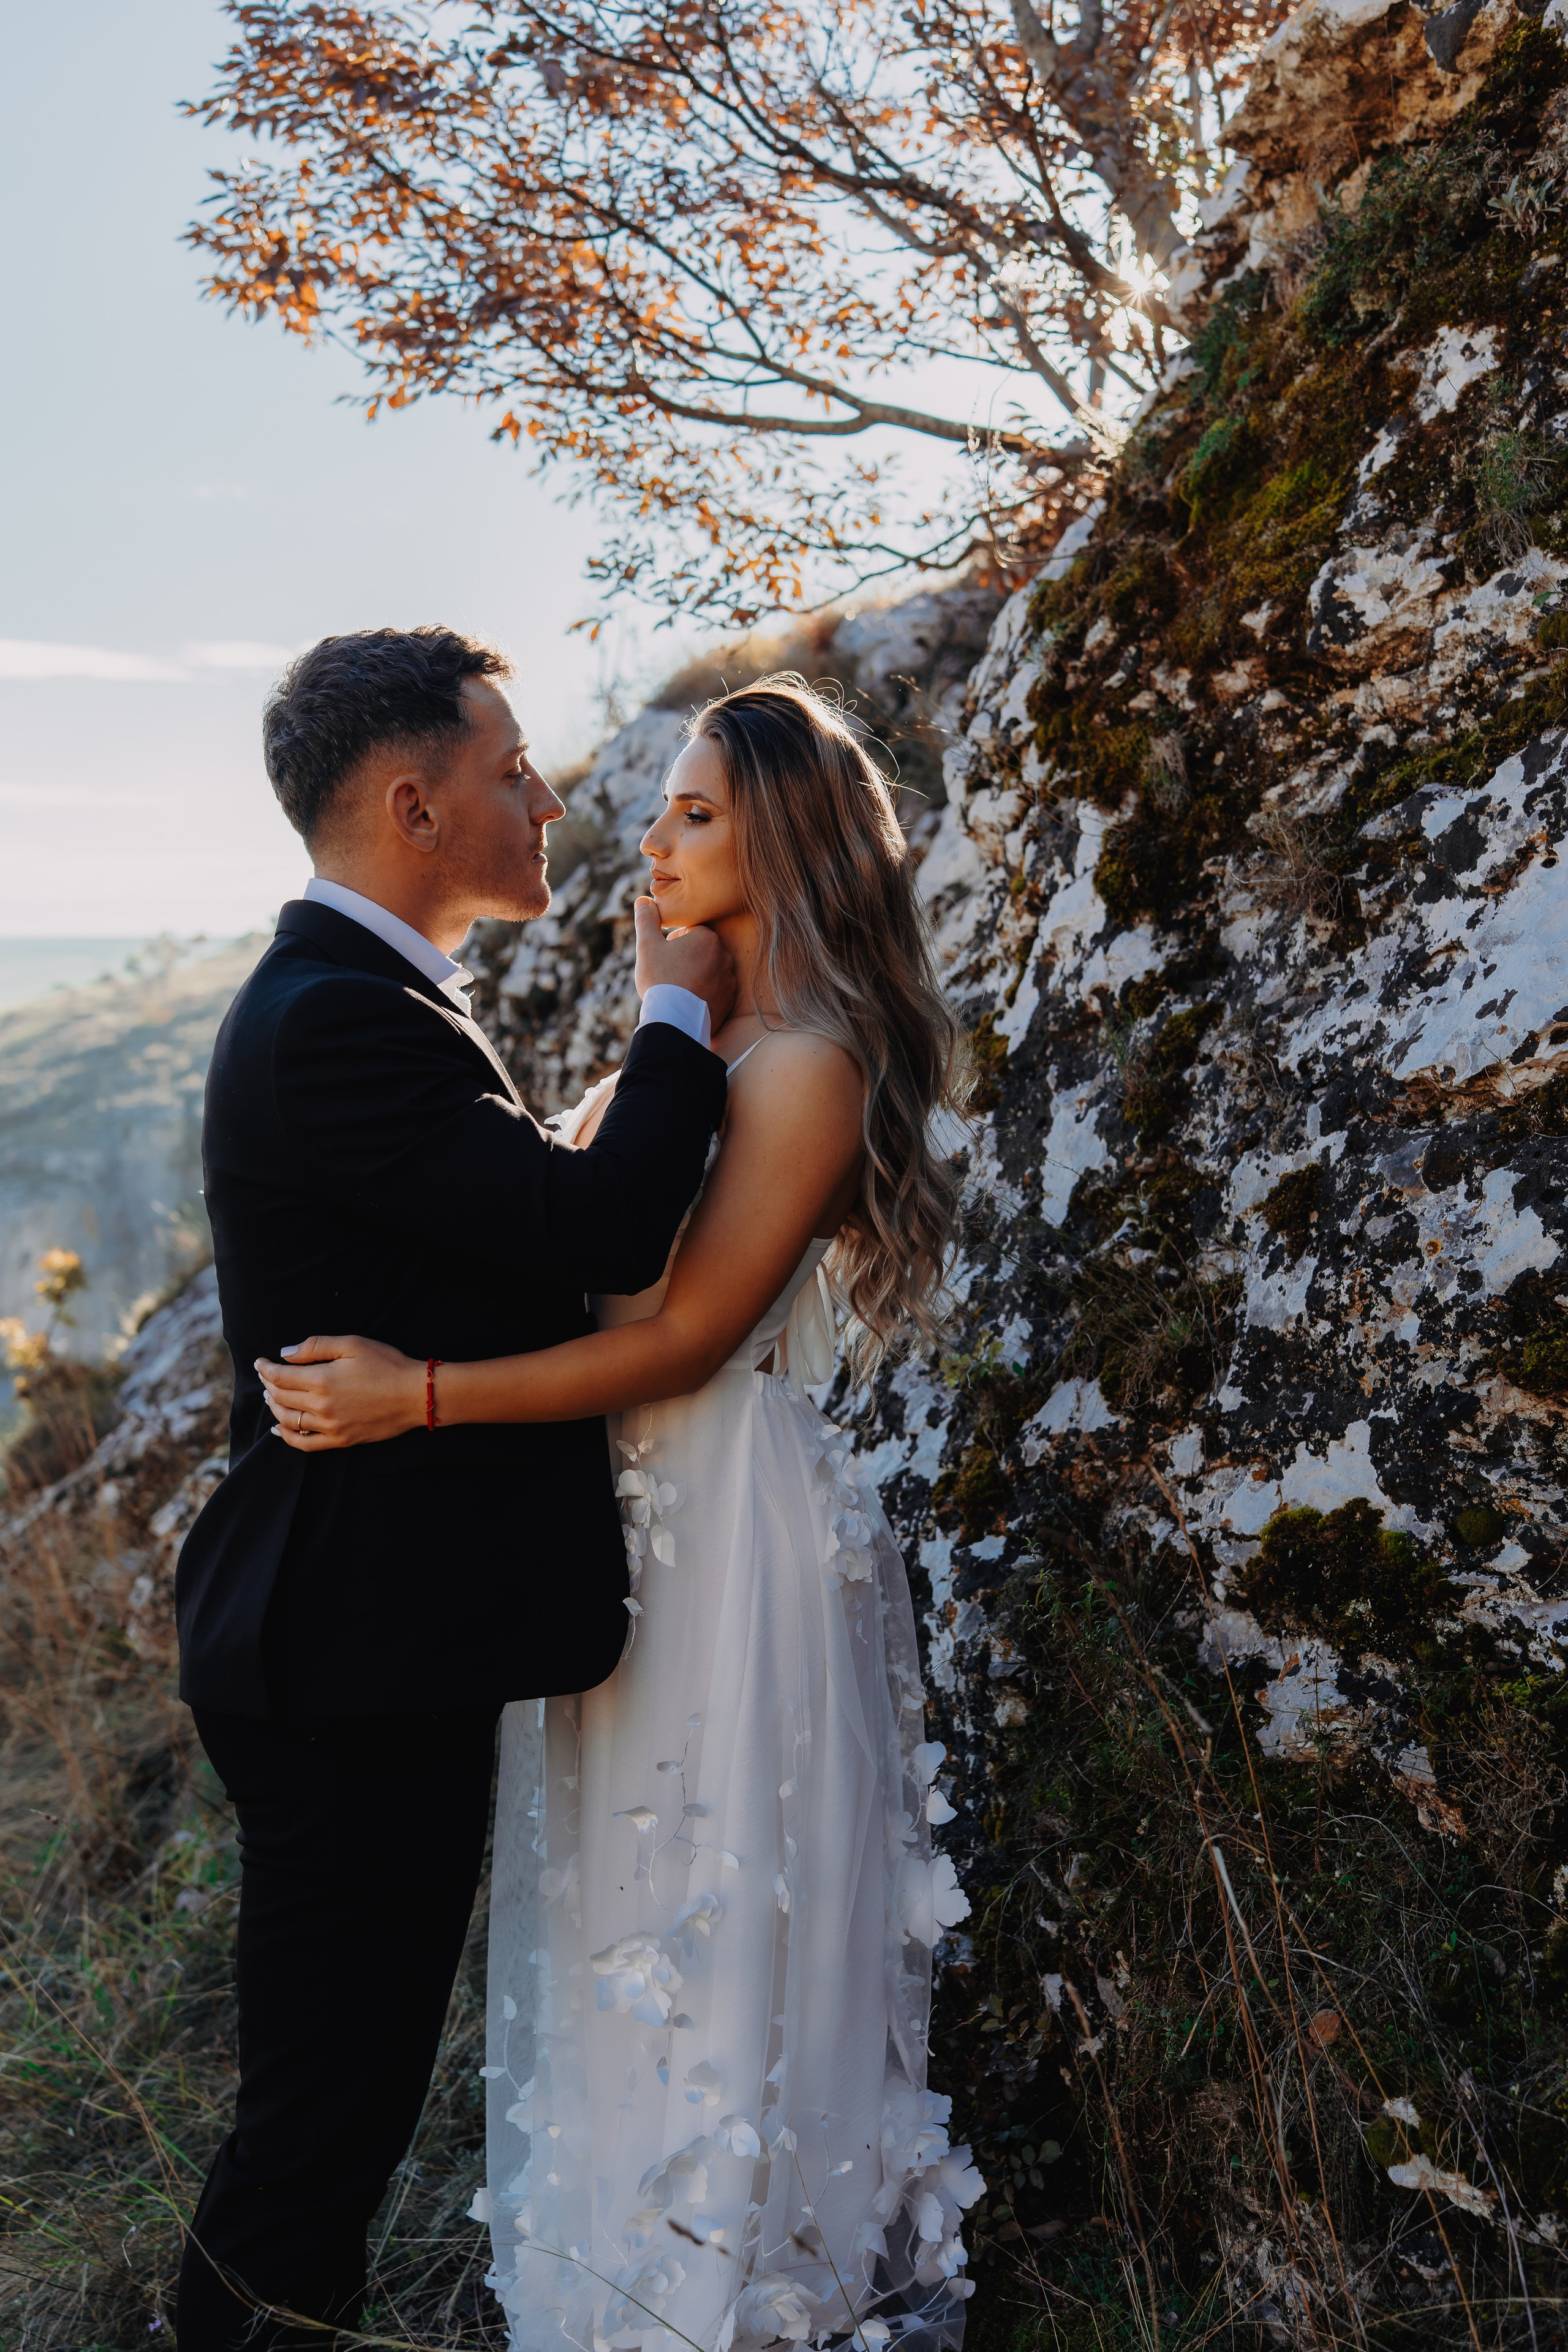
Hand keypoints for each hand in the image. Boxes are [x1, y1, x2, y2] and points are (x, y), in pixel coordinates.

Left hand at [256, 1334, 426, 1449]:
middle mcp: (321, 1406)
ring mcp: (330, 1426)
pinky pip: (305, 1444)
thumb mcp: (353, 1344)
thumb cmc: (387, 1364)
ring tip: (270, 1398)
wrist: (415, 1395)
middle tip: (264, 1377)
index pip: (280, 1376)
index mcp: (322, 1379)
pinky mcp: (341, 1440)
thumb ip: (316, 1346)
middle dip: (267, 1385)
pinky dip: (287, 1437)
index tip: (259, 1362)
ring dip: (274, 1408)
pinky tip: (279, 1429)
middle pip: (281, 1398)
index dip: (265, 1368)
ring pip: (288, 1421)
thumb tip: (284, 1353)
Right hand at [633, 896, 735, 1034]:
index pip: (689, 932)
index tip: (664, 958)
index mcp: (707, 937)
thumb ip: (646, 920)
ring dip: (696, 975)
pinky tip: (689, 1001)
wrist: (676, 1021)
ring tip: (679, 989)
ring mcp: (730, 979)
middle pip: (700, 951)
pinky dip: (704, 993)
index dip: (672, 944)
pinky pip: (716, 990)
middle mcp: (724, 955)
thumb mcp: (647, 946)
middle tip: (670, 974)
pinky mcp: (730, 999)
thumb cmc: (660, 980)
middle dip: (686, 958)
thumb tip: (643, 899)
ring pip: (709, 970)